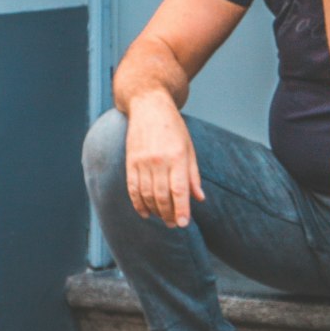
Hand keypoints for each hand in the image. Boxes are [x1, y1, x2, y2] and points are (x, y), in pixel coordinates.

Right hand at [124, 93, 204, 227]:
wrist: (149, 106)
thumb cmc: (173, 128)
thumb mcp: (189, 148)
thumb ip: (193, 175)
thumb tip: (199, 198)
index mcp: (177, 156)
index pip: (179, 189)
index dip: (181, 209)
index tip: (183, 224)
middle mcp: (159, 160)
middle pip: (162, 196)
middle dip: (168, 214)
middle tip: (174, 224)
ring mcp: (142, 161)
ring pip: (147, 195)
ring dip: (155, 211)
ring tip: (163, 218)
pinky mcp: (130, 162)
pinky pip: (133, 189)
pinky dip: (138, 204)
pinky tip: (145, 212)